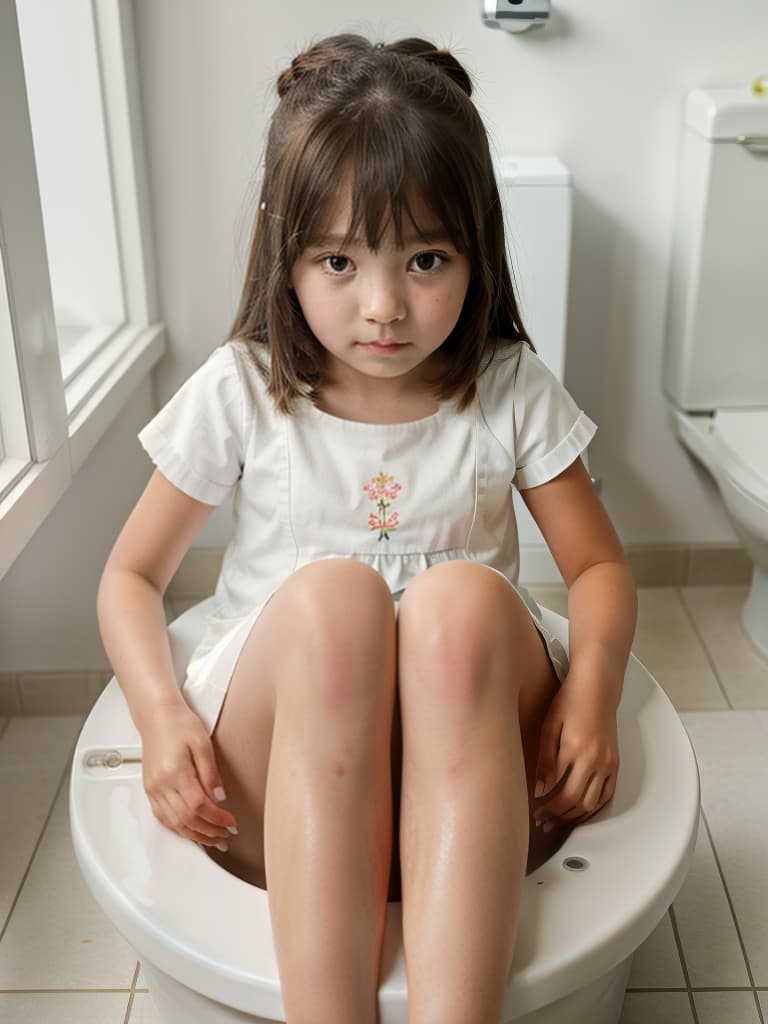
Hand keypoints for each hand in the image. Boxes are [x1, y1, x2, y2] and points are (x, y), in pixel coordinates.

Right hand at [140, 702, 237, 848]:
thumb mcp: (203, 743)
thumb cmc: (180, 724)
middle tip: (226, 836)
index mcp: (175, 772)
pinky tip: (191, 831)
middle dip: (209, 832)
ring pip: (173, 823)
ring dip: (195, 835)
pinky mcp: (150, 790)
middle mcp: (160, 784)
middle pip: (186, 819)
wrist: (157, 716)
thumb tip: (220, 798)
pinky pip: (162, 817)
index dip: (217, 818)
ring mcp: (152, 789)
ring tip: (213, 839)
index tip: (232, 822)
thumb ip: (211, 773)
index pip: (199, 806)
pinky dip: (178, 829)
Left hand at [532, 677, 618, 831]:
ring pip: (592, 803)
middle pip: (575, 802)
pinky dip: (593, 808)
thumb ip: (544, 759)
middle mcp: (595, 761)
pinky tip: (580, 812)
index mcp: (575, 751)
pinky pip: (606, 795)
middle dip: (556, 816)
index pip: (558, 791)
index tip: (533, 811)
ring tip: (557, 821)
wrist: (597, 689)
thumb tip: (539, 789)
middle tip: (542, 822)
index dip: (544, 806)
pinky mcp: (615, 764)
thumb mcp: (548, 726)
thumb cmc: (569, 702)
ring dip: (574, 817)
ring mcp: (608, 764)